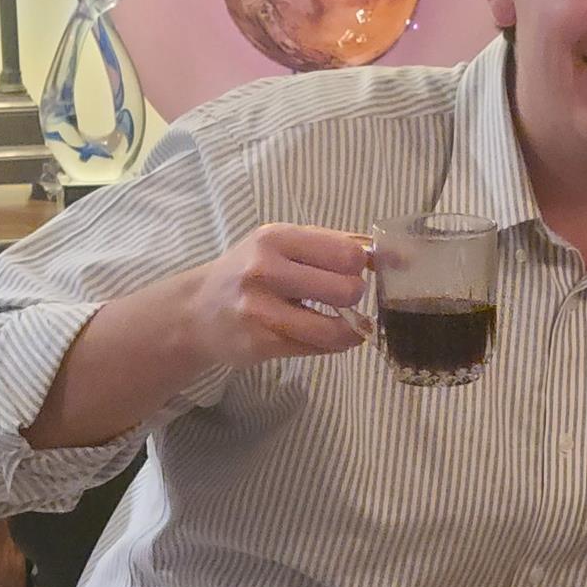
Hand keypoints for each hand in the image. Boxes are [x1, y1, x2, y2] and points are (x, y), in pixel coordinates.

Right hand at [183, 224, 371, 369]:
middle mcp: (264, 270)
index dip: (359, 266)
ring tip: (344, 323)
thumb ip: (332, 245)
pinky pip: (318, 348)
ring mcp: (260, 310)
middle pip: (347, 289)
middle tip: (342, 297)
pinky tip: (325, 336)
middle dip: (354, 296)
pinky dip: (332, 345)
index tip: (351, 271)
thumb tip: (389, 255)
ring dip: (349, 329)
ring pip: (335, 328)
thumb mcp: (283, 245)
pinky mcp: (260, 343)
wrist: (197, 310)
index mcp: (275, 237)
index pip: (348, 253)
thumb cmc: (251, 271)